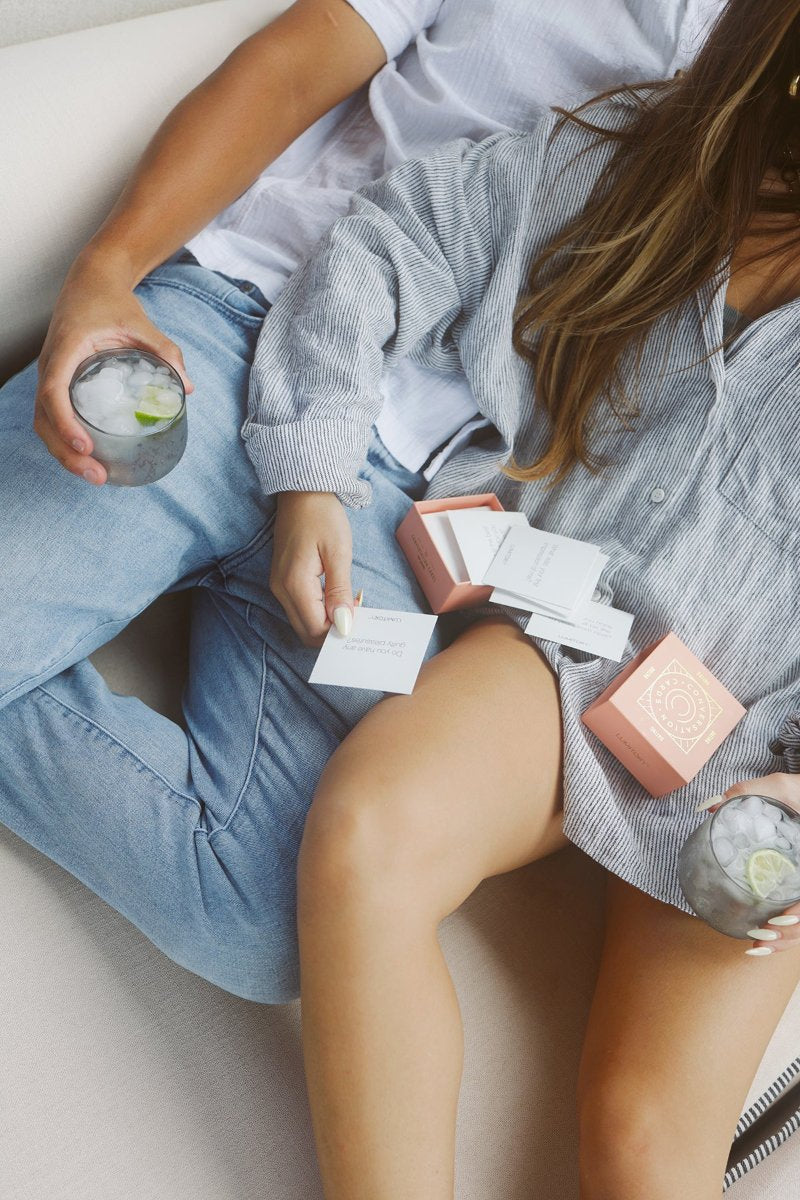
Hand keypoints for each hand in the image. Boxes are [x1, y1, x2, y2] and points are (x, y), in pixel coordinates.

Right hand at [33, 252, 192, 483]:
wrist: (91, 282)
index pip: (54, 392)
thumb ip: (164, 351)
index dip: (66, 423)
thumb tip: (188, 387)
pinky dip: (66, 441)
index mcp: (66, 349)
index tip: (86, 445)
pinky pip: (53, 417)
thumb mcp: (140, 322)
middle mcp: (51, 366)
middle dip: (66, 452)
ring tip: (95, 476)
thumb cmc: (111, 301)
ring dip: (64, 453)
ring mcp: (51, 376)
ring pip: (44, 423)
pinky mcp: (57, 383)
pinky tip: (89, 459)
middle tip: (97, 476)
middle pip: (44, 418)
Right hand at [270, 491, 353, 645]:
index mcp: (294, 584)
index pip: (315, 629)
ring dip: (326, 621)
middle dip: (332, 630)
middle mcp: (281, 590)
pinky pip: (300, 608)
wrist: (302, 492)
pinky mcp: (282, 581)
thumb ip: (339, 591)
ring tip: (348, 602)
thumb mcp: (338, 552)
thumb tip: (344, 625)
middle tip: (356, 612)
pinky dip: (318, 611)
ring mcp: (278, 586)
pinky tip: (335, 596)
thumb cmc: (322, 516)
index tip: (360, 617)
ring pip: (303, 622)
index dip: (339, 631)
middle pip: (306, 632)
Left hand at [718, 773, 799, 954]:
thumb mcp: (778, 786)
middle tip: (758, 938)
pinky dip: (786, 931)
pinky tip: (766, 938)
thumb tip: (706, 807)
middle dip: (788, 935)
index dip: (797, 913)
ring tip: (757, 947)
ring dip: (786, 939)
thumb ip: (744, 793)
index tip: (776, 921)